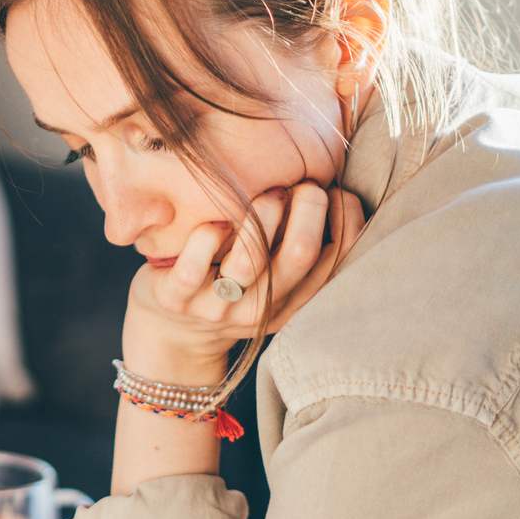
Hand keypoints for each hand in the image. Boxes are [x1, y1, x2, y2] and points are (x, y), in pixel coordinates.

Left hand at [123, 180, 365, 378]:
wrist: (173, 333)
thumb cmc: (232, 282)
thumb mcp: (274, 273)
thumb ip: (300, 242)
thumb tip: (335, 186)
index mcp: (294, 301)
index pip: (338, 259)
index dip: (346, 218)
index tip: (335, 192)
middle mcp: (261, 308)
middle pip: (300, 252)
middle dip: (309, 205)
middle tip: (301, 185)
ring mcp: (219, 307)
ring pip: (250, 259)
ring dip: (262, 214)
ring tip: (267, 195)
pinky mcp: (178, 301)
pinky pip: (194, 267)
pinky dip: (208, 237)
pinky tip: (216, 224)